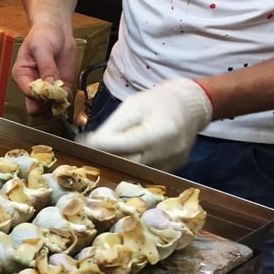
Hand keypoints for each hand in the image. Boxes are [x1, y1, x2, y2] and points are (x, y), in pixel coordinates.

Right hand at [12, 19, 78, 115]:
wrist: (57, 29)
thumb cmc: (43, 34)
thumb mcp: (42, 47)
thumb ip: (46, 66)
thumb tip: (50, 85)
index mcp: (22, 75)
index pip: (28, 93)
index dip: (40, 94)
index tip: (52, 88)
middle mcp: (32, 84)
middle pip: (35, 106)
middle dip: (47, 105)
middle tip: (58, 96)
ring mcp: (46, 87)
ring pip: (48, 108)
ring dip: (57, 105)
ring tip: (63, 94)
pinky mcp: (60, 87)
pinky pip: (62, 101)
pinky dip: (66, 100)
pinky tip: (68, 91)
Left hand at [80, 78, 212, 170]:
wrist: (190, 106)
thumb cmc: (157, 102)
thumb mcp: (132, 106)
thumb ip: (113, 126)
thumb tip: (91, 143)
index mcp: (160, 131)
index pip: (125, 145)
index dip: (102, 146)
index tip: (84, 145)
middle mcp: (169, 151)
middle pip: (130, 163)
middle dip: (108, 158)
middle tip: (91, 152)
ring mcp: (174, 163)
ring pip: (137, 171)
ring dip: (119, 164)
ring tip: (106, 154)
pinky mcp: (174, 169)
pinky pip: (147, 172)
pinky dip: (133, 166)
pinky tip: (125, 157)